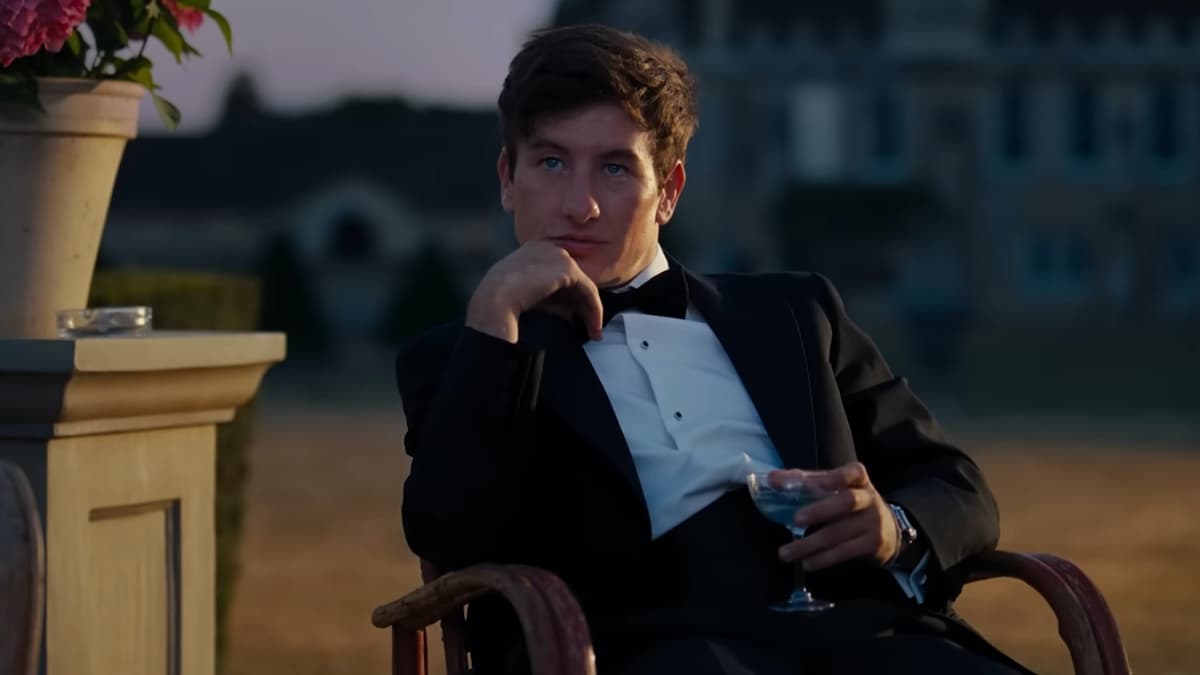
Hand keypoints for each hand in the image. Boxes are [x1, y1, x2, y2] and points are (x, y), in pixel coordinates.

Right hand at [466, 241, 603, 343]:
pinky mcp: (567, 268)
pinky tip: (594, 327)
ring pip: (582, 285)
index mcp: (532, 250)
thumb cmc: (500, 301)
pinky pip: (588, 290)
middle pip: (572, 279)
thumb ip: (544, 295)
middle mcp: (547, 248)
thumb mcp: (524, 293)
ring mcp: (558, 255)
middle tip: (588, 327)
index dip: (567, 297)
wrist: (494, 299)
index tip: (571, 317)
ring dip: (590, 310)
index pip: (557, 274)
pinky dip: (594, 310)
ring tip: (594, 333)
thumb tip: (568, 312)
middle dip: (581, 304)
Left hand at [773, 462, 898, 570]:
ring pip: (839, 533)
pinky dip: (823, 559)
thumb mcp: (836, 489)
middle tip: (796, 519)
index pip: (853, 472)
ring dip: (810, 544)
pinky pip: (844, 552)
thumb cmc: (851, 505)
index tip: (818, 483)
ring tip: (786, 552)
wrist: (890, 532)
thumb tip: (771, 478)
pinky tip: (806, 563)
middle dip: (820, 510)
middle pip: (846, 502)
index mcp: (858, 480)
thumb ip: (806, 482)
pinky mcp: (872, 545)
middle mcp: (869, 498)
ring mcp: (873, 522)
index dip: (837, 477)